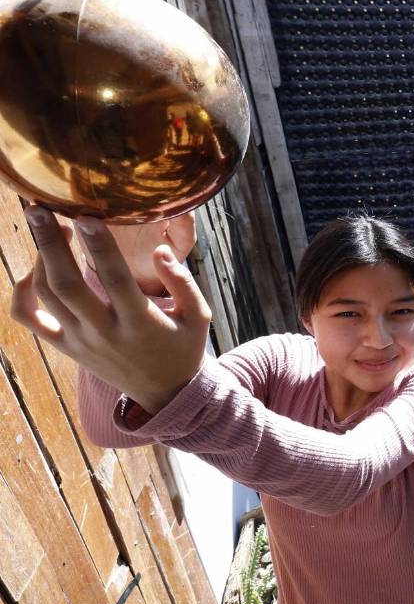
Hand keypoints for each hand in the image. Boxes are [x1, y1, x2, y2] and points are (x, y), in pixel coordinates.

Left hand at [11, 206, 211, 413]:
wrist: (164, 394)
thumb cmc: (183, 348)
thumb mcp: (200, 317)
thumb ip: (183, 283)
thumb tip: (160, 252)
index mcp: (141, 324)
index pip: (115, 280)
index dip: (99, 247)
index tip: (87, 216)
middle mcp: (105, 333)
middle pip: (67, 285)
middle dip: (49, 245)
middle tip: (39, 209)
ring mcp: (81, 341)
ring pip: (47, 295)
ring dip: (41, 258)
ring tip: (49, 227)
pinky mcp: (66, 347)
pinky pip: (30, 319)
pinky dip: (22, 292)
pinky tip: (33, 269)